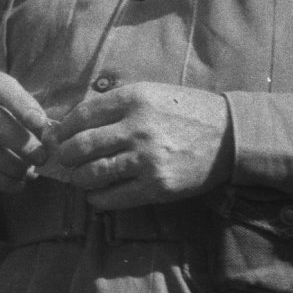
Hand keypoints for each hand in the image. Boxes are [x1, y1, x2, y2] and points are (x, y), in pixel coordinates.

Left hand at [51, 82, 230, 208]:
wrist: (231, 135)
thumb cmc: (187, 112)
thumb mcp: (152, 93)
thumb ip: (117, 104)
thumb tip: (75, 121)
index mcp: (134, 100)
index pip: (81, 116)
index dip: (64, 129)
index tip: (61, 137)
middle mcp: (137, 128)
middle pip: (81, 146)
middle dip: (66, 156)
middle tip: (66, 160)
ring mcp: (146, 159)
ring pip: (92, 173)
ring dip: (79, 179)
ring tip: (81, 178)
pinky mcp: (156, 186)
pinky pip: (112, 197)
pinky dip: (97, 199)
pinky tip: (97, 195)